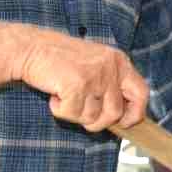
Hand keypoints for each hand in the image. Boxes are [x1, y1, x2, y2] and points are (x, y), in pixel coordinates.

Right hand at [16, 28, 149, 131]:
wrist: (30, 48)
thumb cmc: (59, 59)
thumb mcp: (95, 64)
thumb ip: (110, 84)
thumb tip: (120, 117)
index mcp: (119, 61)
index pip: (141, 92)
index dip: (135, 113)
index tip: (124, 123)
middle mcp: (110, 68)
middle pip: (115, 113)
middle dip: (97, 121)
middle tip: (80, 112)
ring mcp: (94, 76)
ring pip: (92, 117)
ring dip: (75, 114)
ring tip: (64, 96)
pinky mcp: (76, 85)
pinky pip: (72, 114)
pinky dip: (60, 111)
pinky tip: (55, 95)